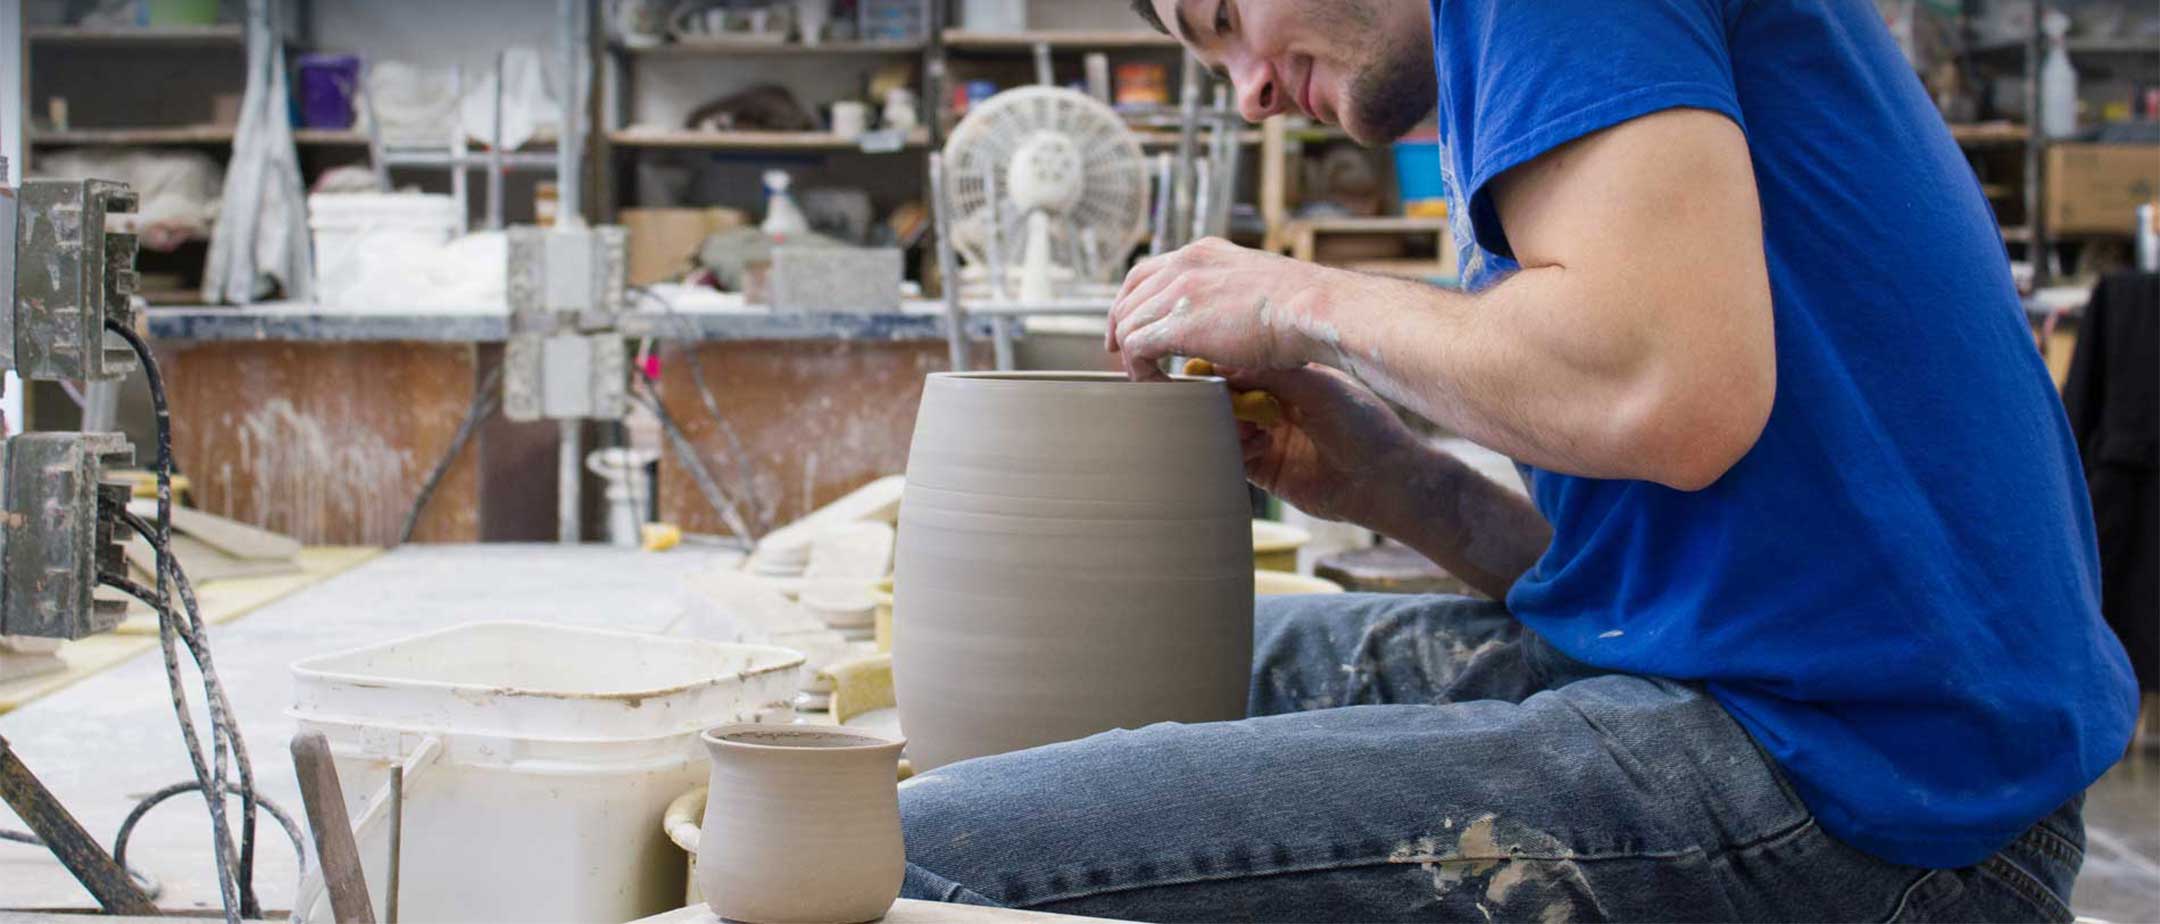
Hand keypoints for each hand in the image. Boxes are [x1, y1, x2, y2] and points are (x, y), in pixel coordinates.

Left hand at [1106, 238, 1337, 380]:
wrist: (1314, 308)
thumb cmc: (1302, 307)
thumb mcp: (1256, 286)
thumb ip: (1228, 297)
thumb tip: (1224, 326)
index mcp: (1202, 252)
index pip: (1146, 272)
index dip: (1131, 302)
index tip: (1129, 326)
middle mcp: (1184, 264)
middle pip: (1128, 298)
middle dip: (1121, 329)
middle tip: (1126, 358)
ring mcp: (1179, 291)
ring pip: (1128, 325)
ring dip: (1134, 357)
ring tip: (1152, 380)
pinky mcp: (1178, 323)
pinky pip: (1136, 349)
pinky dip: (1141, 371)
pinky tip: (1161, 385)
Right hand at [1222, 364, 1420, 524]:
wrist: (1384, 480)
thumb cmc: (1362, 425)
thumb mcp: (1318, 386)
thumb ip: (1270, 373)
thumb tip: (1221, 367)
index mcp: (1293, 380)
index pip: (1245, 368)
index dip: (1225, 369)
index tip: (1209, 370)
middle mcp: (1279, 408)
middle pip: (1230, 398)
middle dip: (1222, 398)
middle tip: (1223, 400)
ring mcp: (1272, 440)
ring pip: (1228, 429)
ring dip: (1229, 425)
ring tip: (1249, 426)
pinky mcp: (1269, 472)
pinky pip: (1235, 460)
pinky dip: (1236, 450)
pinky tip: (1260, 444)